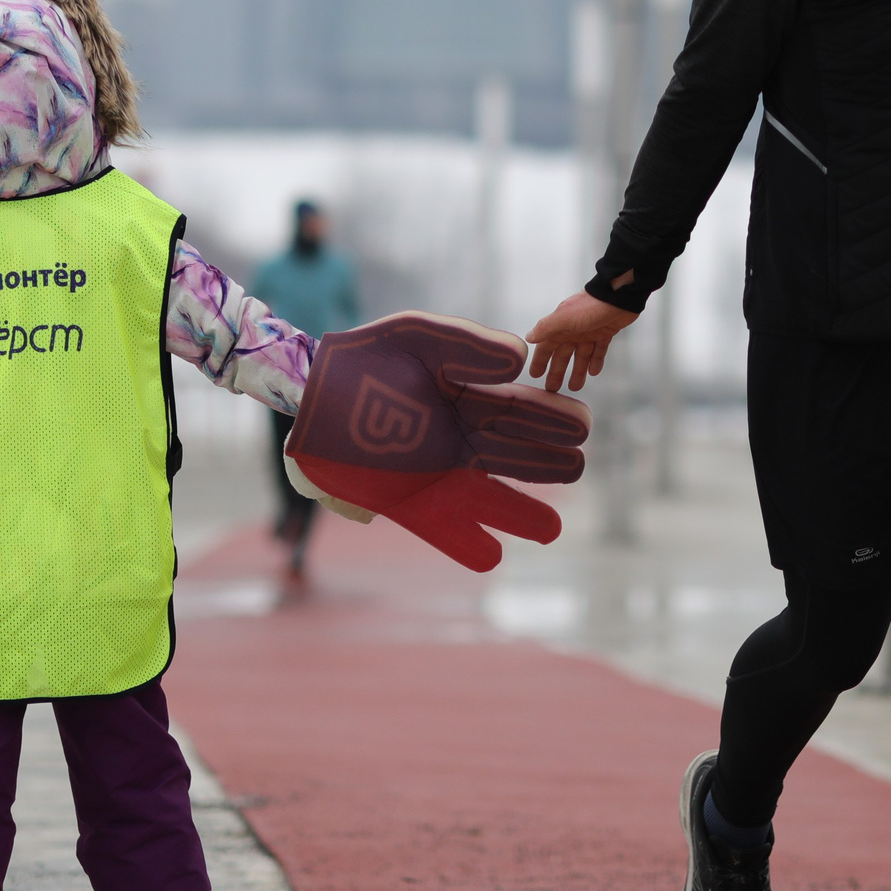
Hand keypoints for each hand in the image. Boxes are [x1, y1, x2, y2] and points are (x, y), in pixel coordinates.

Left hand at [287, 311, 591, 570]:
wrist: (309, 391)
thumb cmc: (364, 356)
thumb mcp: (417, 334)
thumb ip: (466, 343)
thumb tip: (518, 360)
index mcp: (470, 397)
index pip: (521, 412)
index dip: (553, 421)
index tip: (581, 427)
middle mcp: (461, 439)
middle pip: (515, 456)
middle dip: (548, 463)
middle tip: (577, 465)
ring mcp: (437, 473)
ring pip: (490, 499)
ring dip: (519, 515)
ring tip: (550, 530)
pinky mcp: (407, 501)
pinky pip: (443, 530)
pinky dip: (466, 545)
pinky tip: (491, 556)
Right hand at [525, 291, 639, 391]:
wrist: (617, 297)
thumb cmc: (589, 307)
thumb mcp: (564, 318)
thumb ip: (546, 327)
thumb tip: (528, 338)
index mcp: (560, 327)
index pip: (546, 347)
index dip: (540, 361)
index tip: (535, 375)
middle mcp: (572, 331)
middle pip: (562, 355)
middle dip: (557, 371)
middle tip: (553, 389)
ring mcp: (589, 332)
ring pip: (581, 356)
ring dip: (577, 371)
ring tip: (575, 387)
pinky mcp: (604, 333)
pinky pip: (598, 350)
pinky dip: (595, 361)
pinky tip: (593, 372)